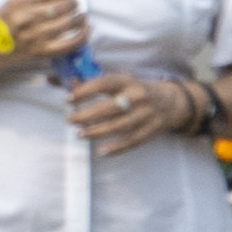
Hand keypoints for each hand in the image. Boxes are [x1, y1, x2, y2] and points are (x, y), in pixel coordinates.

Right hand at [0, 0, 85, 68]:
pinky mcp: (42, 52)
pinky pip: (70, 44)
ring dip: (80, 17)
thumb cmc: (4, 20)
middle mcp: (26, 18)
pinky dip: (83, 35)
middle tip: (72, 4)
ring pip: (69, 23)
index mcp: (19, 1)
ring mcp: (35, 36)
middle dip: (73, 3)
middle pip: (63, 5)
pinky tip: (86, 28)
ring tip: (80, 15)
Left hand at [62, 69, 201, 154]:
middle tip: (69, 120)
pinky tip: (101, 151)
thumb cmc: (135, 90)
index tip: (67, 99)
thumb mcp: (118, 82)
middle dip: (86, 115)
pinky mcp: (152, 130)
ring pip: (119, 126)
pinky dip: (116, 148)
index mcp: (127, 81)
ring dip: (97, 132)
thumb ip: (90, 83)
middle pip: (109, 108)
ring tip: (80, 134)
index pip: (103, 84)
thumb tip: (60, 82)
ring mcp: (147, 115)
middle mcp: (138, 97)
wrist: (172, 101)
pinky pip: (132, 141)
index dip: (84, 91)